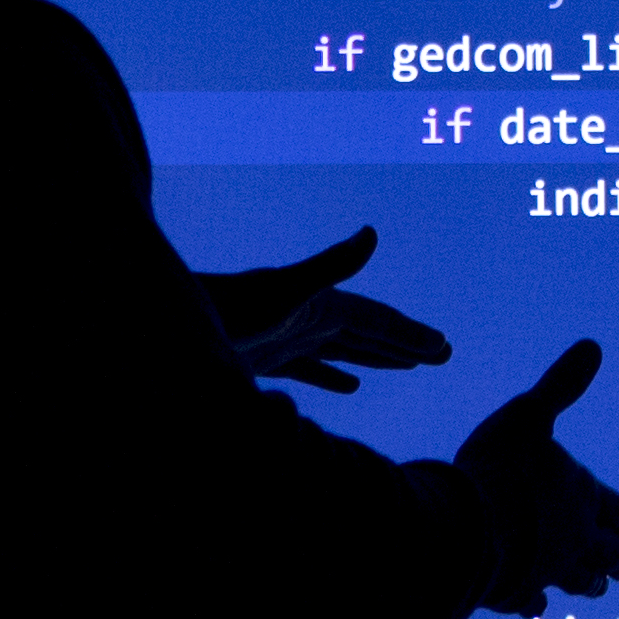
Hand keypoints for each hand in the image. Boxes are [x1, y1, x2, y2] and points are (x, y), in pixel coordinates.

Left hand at [205, 225, 451, 391]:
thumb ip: (330, 264)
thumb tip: (372, 233)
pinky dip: (335, 375)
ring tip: (410, 364)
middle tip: (444, 354)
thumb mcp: (285, 289)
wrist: (174, 327)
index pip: (377, 320)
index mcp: (322, 304)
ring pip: (345, 349)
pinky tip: (349, 385)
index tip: (443, 346)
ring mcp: (289, 339)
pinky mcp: (268, 361)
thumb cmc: (228, 309)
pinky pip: (312, 370)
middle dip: (406, 344)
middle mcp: (310, 319)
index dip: (411, 333)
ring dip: (379, 357)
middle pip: (368, 333)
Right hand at [456, 339, 618, 613]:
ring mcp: (545, 569)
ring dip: (588, 584)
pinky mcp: (514, 591)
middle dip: (616, 560)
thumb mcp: (530, 413)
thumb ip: (560, 385)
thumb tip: (593, 345)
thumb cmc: (501, 468)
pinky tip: (535, 607)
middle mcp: (573, 538)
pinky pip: (530, 600)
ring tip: (597, 590)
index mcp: (582, 495)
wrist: (468, 528)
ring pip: (576, 581)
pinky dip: (535, 603)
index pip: (615, 509)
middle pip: (604, 553)